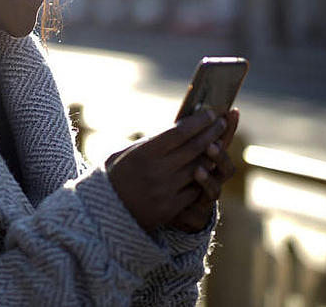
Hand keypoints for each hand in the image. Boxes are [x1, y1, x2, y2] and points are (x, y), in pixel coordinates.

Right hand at [106, 108, 227, 232]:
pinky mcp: (171, 208)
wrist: (104, 212)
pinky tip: (207, 169)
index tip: (211, 113)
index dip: (199, 121)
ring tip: (218, 144)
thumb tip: (179, 130)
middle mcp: (157, 171)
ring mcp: (165, 191)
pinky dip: (203, 178)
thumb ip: (151, 143)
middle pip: (194, 148)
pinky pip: (195, 190)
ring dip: (212, 155)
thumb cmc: (115, 176)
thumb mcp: (126, 153)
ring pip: (199, 169)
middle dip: (212, 133)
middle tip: (222, 123)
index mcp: (144, 153)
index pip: (180, 132)